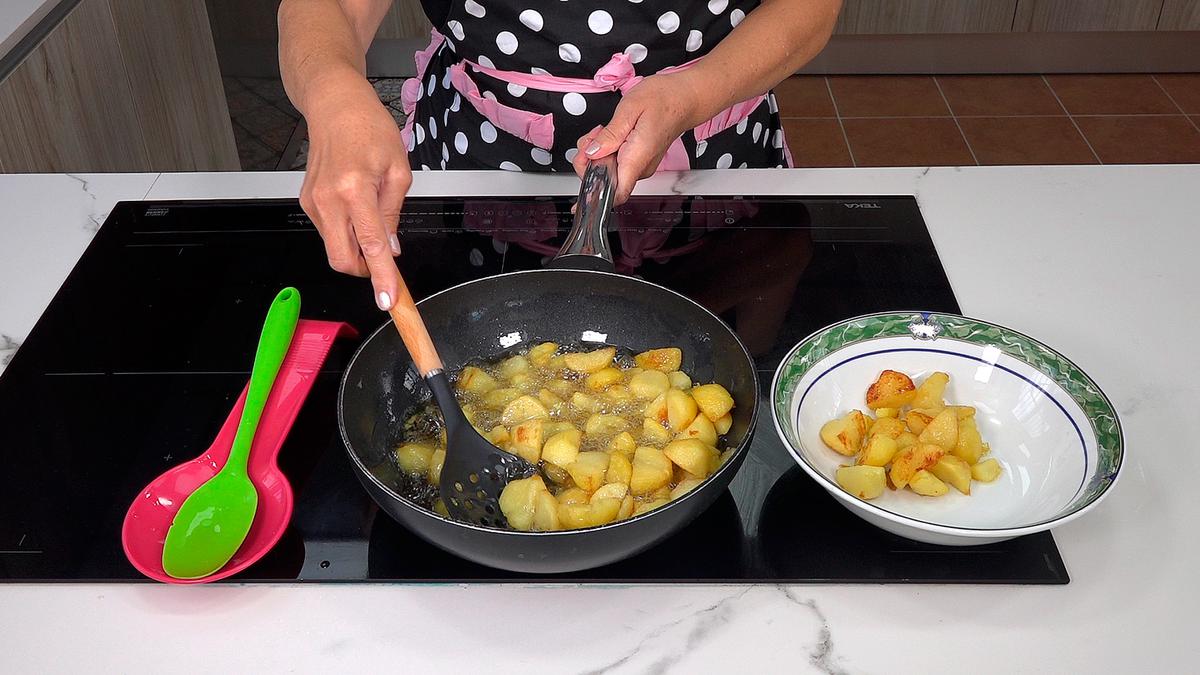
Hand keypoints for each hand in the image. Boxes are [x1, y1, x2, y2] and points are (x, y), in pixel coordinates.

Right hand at [299, 78, 410, 310]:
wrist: (333, 104)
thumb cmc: (369, 127)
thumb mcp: (398, 168)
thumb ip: (393, 211)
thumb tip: (391, 248)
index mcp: (355, 188)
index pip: (371, 245)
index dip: (382, 277)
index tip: (388, 300)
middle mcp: (328, 199)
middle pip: (342, 259)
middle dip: (365, 271)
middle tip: (385, 265)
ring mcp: (312, 202)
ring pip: (334, 248)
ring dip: (356, 249)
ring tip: (373, 221)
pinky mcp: (306, 202)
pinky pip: (328, 231)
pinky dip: (346, 233)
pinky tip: (357, 210)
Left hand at [571, 72, 702, 203]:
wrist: (684, 98)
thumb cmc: (664, 100)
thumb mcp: (630, 108)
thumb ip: (610, 134)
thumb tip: (592, 152)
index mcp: (637, 157)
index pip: (617, 193)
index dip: (596, 198)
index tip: (582, 197)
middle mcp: (640, 167)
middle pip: (606, 182)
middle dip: (588, 163)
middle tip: (590, 140)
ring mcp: (640, 166)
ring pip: (609, 172)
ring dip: (597, 154)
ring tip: (601, 132)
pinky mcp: (638, 161)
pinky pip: (616, 164)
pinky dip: (606, 152)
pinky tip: (608, 136)